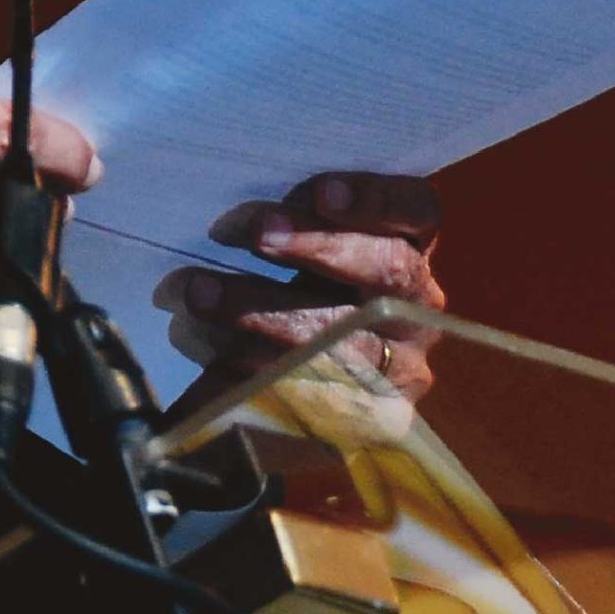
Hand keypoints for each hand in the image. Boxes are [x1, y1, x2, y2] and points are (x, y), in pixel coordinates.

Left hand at [168, 172, 446, 405]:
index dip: (375, 199)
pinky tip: (206, 361)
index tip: (320, 192)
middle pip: (386, 270)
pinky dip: (250, 376)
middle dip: (316, 248)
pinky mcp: (369, 421)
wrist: (312, 384)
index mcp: (409, 248)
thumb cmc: (295, 287)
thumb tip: (239, 209)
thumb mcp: (301, 249)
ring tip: (197, 293)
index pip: (417, 210)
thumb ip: (290, 222)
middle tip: (254, 233)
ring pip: (344, 340)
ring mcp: (400, 370)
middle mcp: (417, 308)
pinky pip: (311, 398)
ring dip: (262, 315)